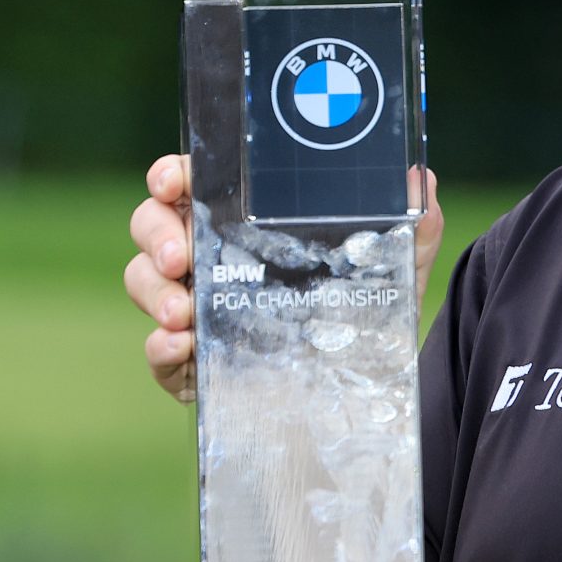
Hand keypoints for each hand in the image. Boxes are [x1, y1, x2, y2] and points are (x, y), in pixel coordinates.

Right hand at [125, 157, 444, 403]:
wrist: (363, 387)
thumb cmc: (364, 309)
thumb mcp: (394, 266)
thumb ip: (411, 223)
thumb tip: (418, 177)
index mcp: (243, 219)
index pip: (191, 181)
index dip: (171, 174)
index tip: (174, 181)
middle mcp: (208, 255)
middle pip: (151, 224)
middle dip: (157, 234)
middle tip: (182, 257)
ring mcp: (192, 306)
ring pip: (142, 281)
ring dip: (154, 291)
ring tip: (184, 312)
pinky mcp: (190, 360)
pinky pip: (156, 350)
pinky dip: (160, 346)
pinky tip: (182, 345)